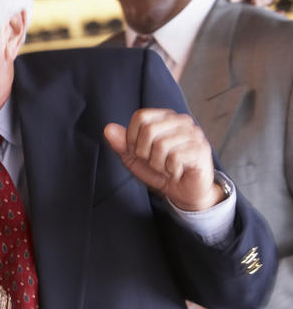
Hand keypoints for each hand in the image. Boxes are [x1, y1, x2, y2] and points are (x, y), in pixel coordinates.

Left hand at [104, 108, 223, 210]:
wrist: (183, 191)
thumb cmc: (160, 171)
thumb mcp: (134, 158)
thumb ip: (121, 143)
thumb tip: (108, 128)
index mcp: (165, 117)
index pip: (140, 116)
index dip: (133, 137)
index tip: (139, 152)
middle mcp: (181, 121)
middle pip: (149, 129)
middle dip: (144, 153)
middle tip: (155, 162)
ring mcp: (193, 134)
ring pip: (161, 145)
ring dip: (158, 164)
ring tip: (166, 167)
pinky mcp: (201, 149)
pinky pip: (174, 157)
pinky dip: (170, 170)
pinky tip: (177, 171)